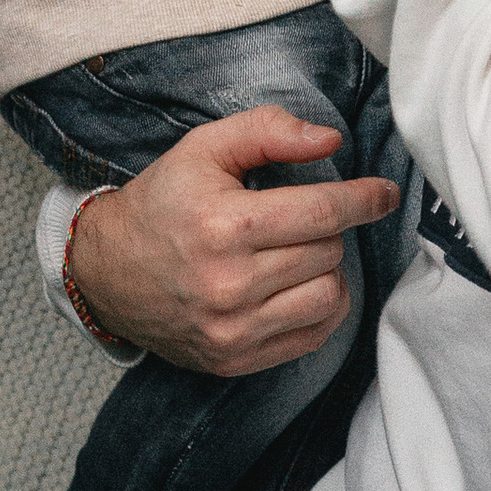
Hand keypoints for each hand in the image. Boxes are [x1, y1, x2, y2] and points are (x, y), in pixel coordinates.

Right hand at [67, 107, 399, 375]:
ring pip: (329, 296)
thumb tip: (330, 140)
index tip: (383, 192)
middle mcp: (228, 283)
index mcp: (223, 224)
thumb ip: (267, 131)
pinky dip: (320, 308)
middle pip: (329, 251)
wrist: (107, 271)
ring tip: (301, 253)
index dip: (363, 198)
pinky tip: (299, 286)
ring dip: (327, 270)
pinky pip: (313, 336)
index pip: (322, 211)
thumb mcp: (204, 149)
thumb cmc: (162, 202)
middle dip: (327, 228)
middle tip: (302, 218)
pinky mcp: (234, 359)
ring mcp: (232, 329)